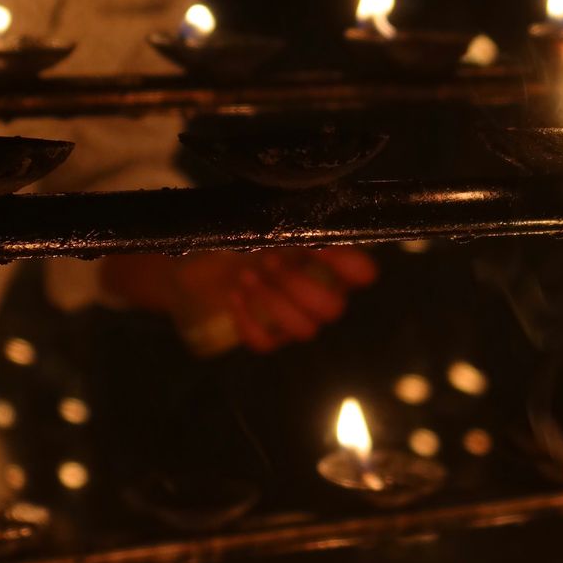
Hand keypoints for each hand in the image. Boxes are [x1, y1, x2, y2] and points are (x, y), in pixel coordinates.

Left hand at [102, 247, 376, 353]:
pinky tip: (235, 295)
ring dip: (273, 301)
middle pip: (333, 309)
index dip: (347, 263)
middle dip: (299, 284)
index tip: (315, 244)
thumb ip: (284, 220)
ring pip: (305, 330)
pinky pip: (267, 343)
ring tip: (246, 275)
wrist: (199, 262)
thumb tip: (296, 219)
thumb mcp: (261, 222)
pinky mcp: (268, 336)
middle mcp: (319, 294)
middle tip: (269, 260)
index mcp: (328, 263)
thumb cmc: (241, 235)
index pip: (363, 273)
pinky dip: (248, 321)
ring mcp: (295, 319)